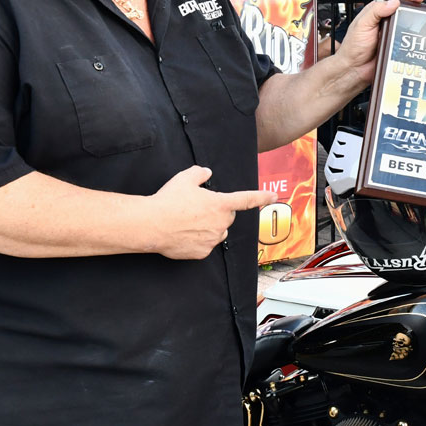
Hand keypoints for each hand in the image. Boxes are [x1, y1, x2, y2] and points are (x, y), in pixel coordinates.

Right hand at [147, 166, 276, 259]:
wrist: (151, 224)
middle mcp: (220, 223)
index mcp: (220, 203)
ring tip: (189, 222)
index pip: (246, 199)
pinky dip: (198, 240)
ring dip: (210, 227)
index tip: (273, 196)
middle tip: (198, 208)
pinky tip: (184, 234)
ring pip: (218, 232)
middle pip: (227, 216)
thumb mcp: (184, 178)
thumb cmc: (168, 200)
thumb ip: (199, 173)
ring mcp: (212, 239)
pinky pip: (206, 245)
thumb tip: (206, 172)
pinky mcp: (202, 253)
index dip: (261, 197)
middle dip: (218, 212)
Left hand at [331, 0, 424, 84]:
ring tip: (421, 18)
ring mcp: (391, 33)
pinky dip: (413, 37)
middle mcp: (384, 21)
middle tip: (421, 5)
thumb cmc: (353, 47)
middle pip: (402, 9)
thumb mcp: (362, 24)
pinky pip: (407, 40)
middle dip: (413, 5)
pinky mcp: (395, 45)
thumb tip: (393, 2)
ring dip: (414, 20)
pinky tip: (416, 37)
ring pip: (406, 23)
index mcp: (375, 12)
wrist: (354, 69)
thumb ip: (376, 11)